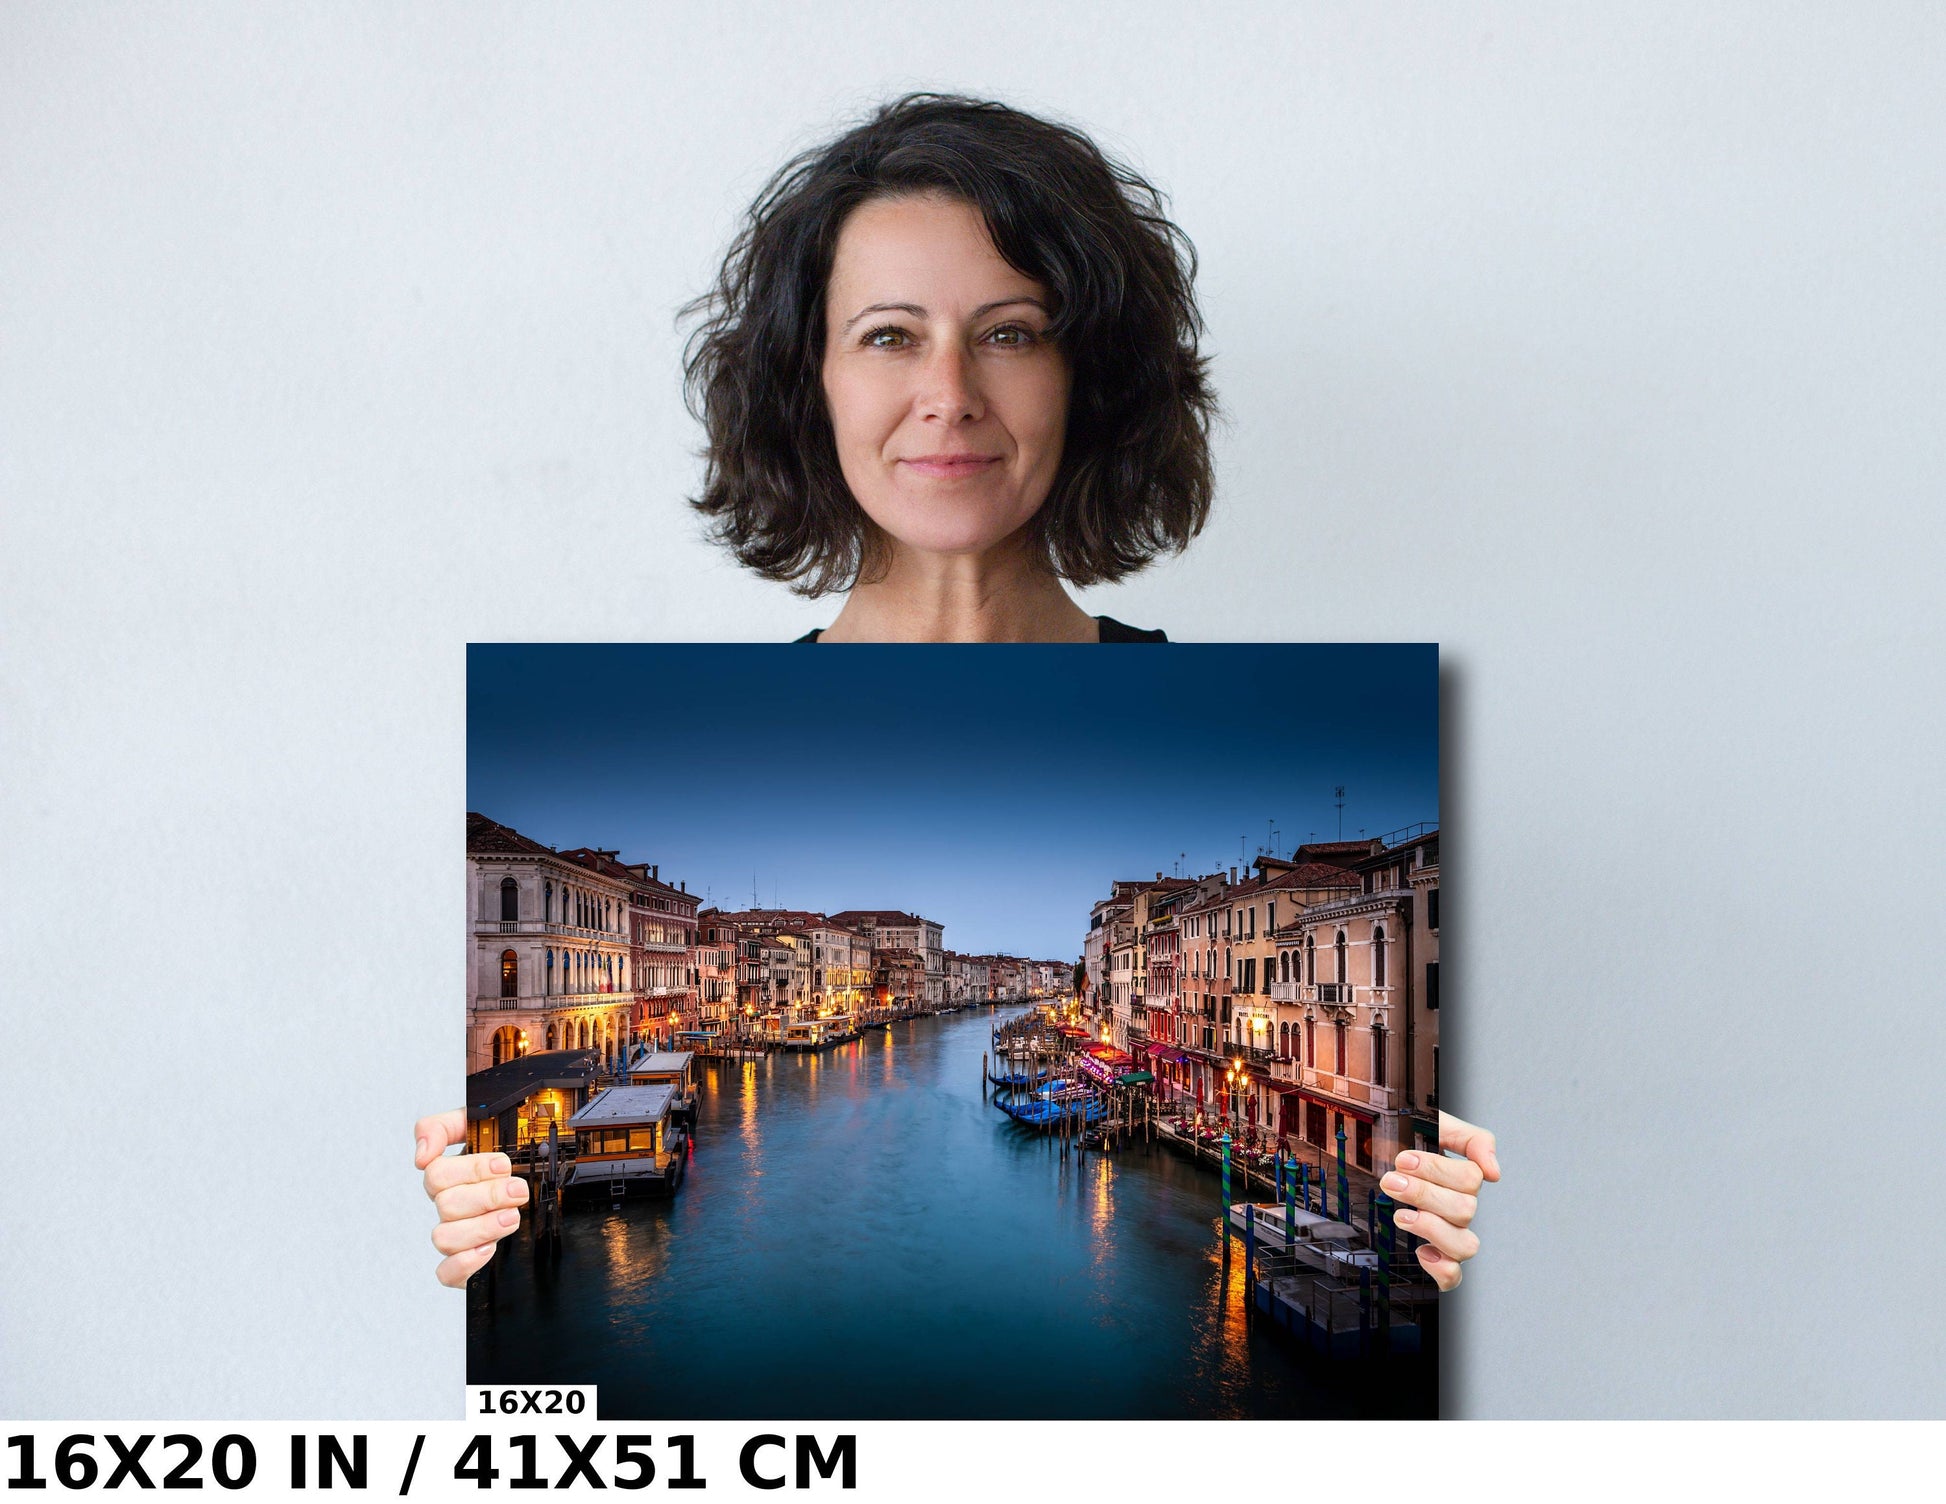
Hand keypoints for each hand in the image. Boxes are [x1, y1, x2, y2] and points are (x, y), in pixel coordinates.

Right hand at [415, 1108, 527, 1288]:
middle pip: (446, 1205)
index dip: (471, 1169)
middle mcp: (451, 1206)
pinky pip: (446, 1273)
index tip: (502, 1165)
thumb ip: (448, 1125)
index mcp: (451, 1176)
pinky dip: (465, 1263)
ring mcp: (457, 1235)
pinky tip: (489, 1249)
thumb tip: (423, 1153)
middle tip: (516, 1191)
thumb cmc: (510, 1160)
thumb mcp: (484, 1127)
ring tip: (511, 1217)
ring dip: (481, 1227)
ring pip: (444, 1238)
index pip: (436, 1173)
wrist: (540, 1190)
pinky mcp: (465, 1264)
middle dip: (487, 1196)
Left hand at [1381, 1111, 1498, 1291]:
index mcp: (1463, 1180)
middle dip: (1423, 1194)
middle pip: (1464, 1210)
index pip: (1470, 1179)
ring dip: (1432, 1229)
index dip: (1437, 1170)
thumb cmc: (1407, 1143)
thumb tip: (1494, 1172)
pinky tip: (1421, 1251)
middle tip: (1391, 1181)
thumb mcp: (1437, 1125)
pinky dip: (1441, 1269)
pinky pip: (1453, 1277)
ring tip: (1400, 1215)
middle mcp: (1461, 1209)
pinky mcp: (1436, 1258)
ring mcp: (1450, 1235)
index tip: (1403, 1160)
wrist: (1375, 1158)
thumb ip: (1471, 1138)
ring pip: (1465, 1246)